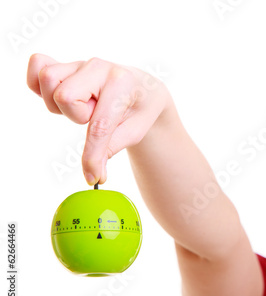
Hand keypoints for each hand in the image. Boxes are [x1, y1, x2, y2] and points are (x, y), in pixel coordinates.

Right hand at [27, 54, 170, 184]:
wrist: (143, 89)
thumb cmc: (140, 110)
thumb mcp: (135, 132)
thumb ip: (111, 149)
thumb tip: (94, 176)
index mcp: (122, 83)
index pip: (98, 125)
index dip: (92, 155)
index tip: (94, 177)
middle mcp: (99, 67)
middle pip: (64, 96)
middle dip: (77, 116)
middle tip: (95, 116)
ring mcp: (81, 63)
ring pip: (48, 79)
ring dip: (61, 104)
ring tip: (84, 108)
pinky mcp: (67, 64)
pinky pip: (38, 66)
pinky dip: (41, 86)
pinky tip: (60, 98)